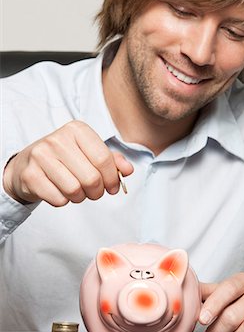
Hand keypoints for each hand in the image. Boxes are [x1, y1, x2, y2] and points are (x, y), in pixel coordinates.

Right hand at [3, 120, 133, 205]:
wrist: (26, 165)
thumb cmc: (64, 159)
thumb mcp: (89, 153)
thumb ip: (111, 160)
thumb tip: (128, 170)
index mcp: (77, 129)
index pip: (104, 159)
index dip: (113, 179)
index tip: (113, 187)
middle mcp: (57, 139)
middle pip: (91, 178)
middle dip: (97, 192)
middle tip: (94, 192)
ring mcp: (41, 156)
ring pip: (75, 190)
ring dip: (80, 197)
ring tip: (76, 191)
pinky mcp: (30, 175)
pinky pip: (58, 199)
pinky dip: (63, 201)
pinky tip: (59, 191)